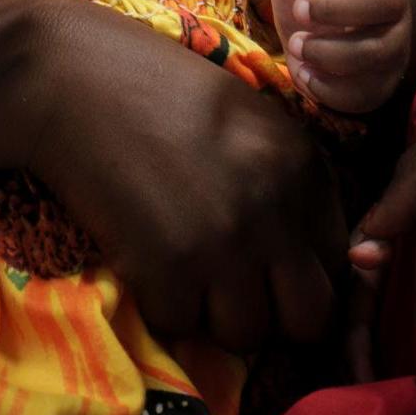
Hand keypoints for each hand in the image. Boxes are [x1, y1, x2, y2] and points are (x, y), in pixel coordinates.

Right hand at [26, 2, 347, 351]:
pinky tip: (148, 261)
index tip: (273, 271)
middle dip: (279, 316)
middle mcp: (276, 210)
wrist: (76, 79)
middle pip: (311, 318)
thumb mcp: (251, 119)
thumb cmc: (159, 88)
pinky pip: (182, 328)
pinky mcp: (166, 271)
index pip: (339, 261)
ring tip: (189, 273)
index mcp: (303, 166)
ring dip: (218, 317)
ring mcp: (224, 245)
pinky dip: (164, 306)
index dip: (306, 274)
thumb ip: (288, 181)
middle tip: (241, 292)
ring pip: (247, 335)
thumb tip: (302, 253)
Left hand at [269, 0, 411, 113]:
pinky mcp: (381, 82)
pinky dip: (328, 85)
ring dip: (329, 50)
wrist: (313, 38)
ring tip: (296, 45)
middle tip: (299, 10)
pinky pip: (365, 89)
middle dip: (338, 7)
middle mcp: (394, 2)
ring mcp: (393, 44)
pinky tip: (305, 73)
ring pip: (378, 50)